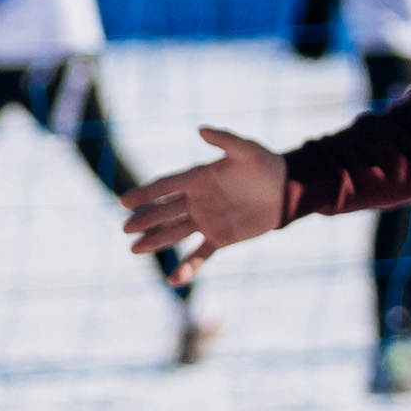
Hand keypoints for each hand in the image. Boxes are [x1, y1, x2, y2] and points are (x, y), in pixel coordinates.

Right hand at [120, 127, 294, 267]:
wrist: (285, 190)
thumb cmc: (266, 165)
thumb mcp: (247, 150)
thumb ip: (225, 140)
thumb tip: (201, 130)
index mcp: (198, 178)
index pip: (165, 186)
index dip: (144, 194)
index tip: (125, 202)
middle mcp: (196, 200)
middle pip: (164, 212)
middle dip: (145, 219)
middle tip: (126, 228)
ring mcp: (206, 221)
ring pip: (175, 233)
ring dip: (155, 241)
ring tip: (134, 249)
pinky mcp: (220, 238)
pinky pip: (200, 254)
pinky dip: (188, 267)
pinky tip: (174, 281)